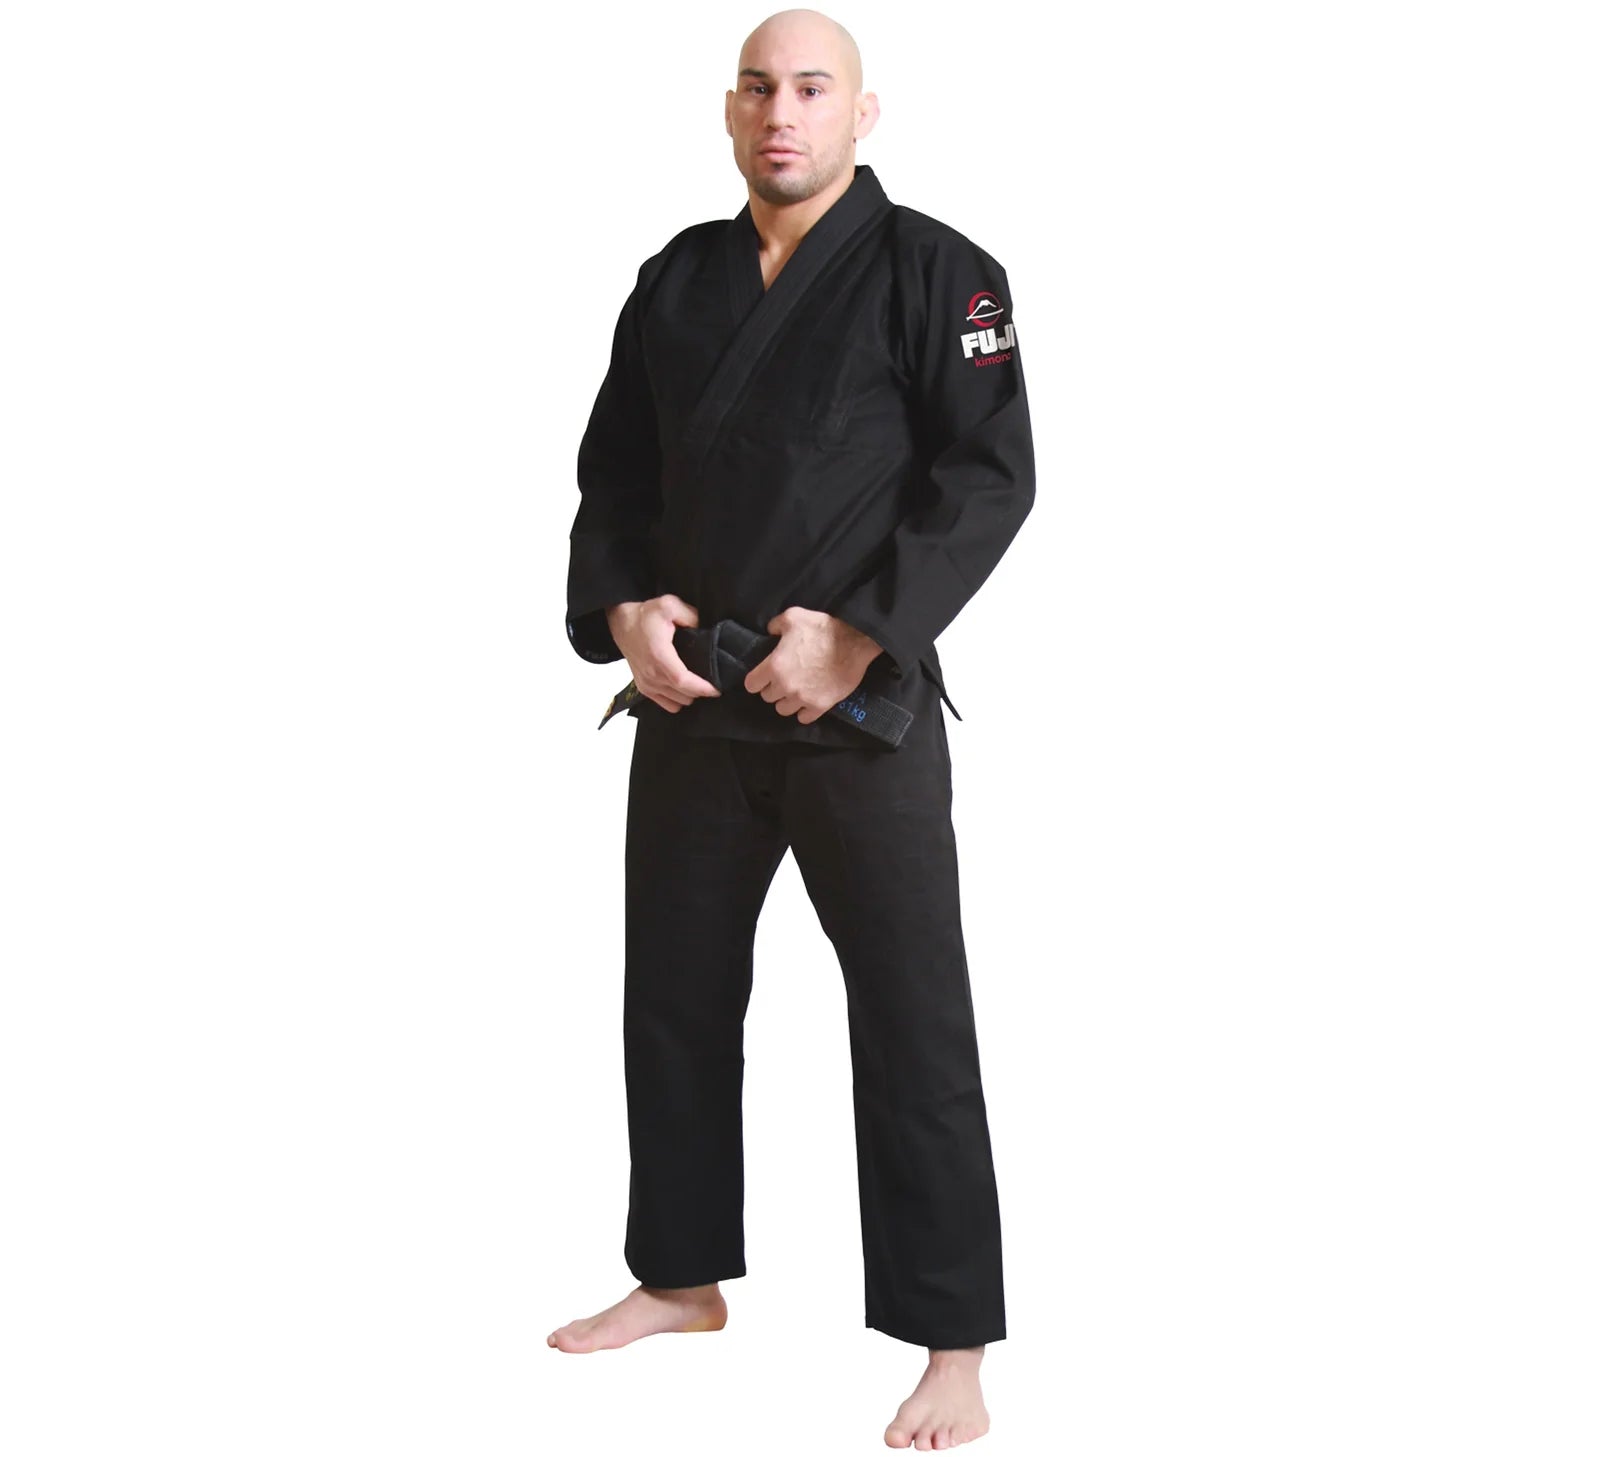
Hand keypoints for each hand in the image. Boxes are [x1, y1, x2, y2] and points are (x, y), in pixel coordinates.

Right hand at [606, 595, 721, 713]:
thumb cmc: (645, 616)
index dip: (702, 688)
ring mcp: (647, 684)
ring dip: (690, 694)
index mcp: (659, 655)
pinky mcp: (644, 688)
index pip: (683, 680)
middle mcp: (652, 674)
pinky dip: (678, 700)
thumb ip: (691, 616)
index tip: (717, 689)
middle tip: (711, 679)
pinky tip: (683, 688)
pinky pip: (667, 705)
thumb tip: (706, 630)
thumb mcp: (669, 605)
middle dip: (701, 690)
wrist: (623, 624)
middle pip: (684, 695)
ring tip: (697, 681)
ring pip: (678, 702)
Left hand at [743, 607, 883, 723]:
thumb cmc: (822, 628)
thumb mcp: (793, 616)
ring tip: (795, 691)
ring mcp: (803, 698)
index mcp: (774, 666)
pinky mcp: (820, 705)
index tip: (764, 675)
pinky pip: (804, 718)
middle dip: (773, 688)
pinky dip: (804, 711)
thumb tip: (770, 632)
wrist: (854, 641)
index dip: (757, 679)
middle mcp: (785, 686)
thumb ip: (775, 625)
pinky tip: (808, 701)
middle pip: (768, 698)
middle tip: (784, 679)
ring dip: (787, 701)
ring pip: (783, 710)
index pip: (751, 685)